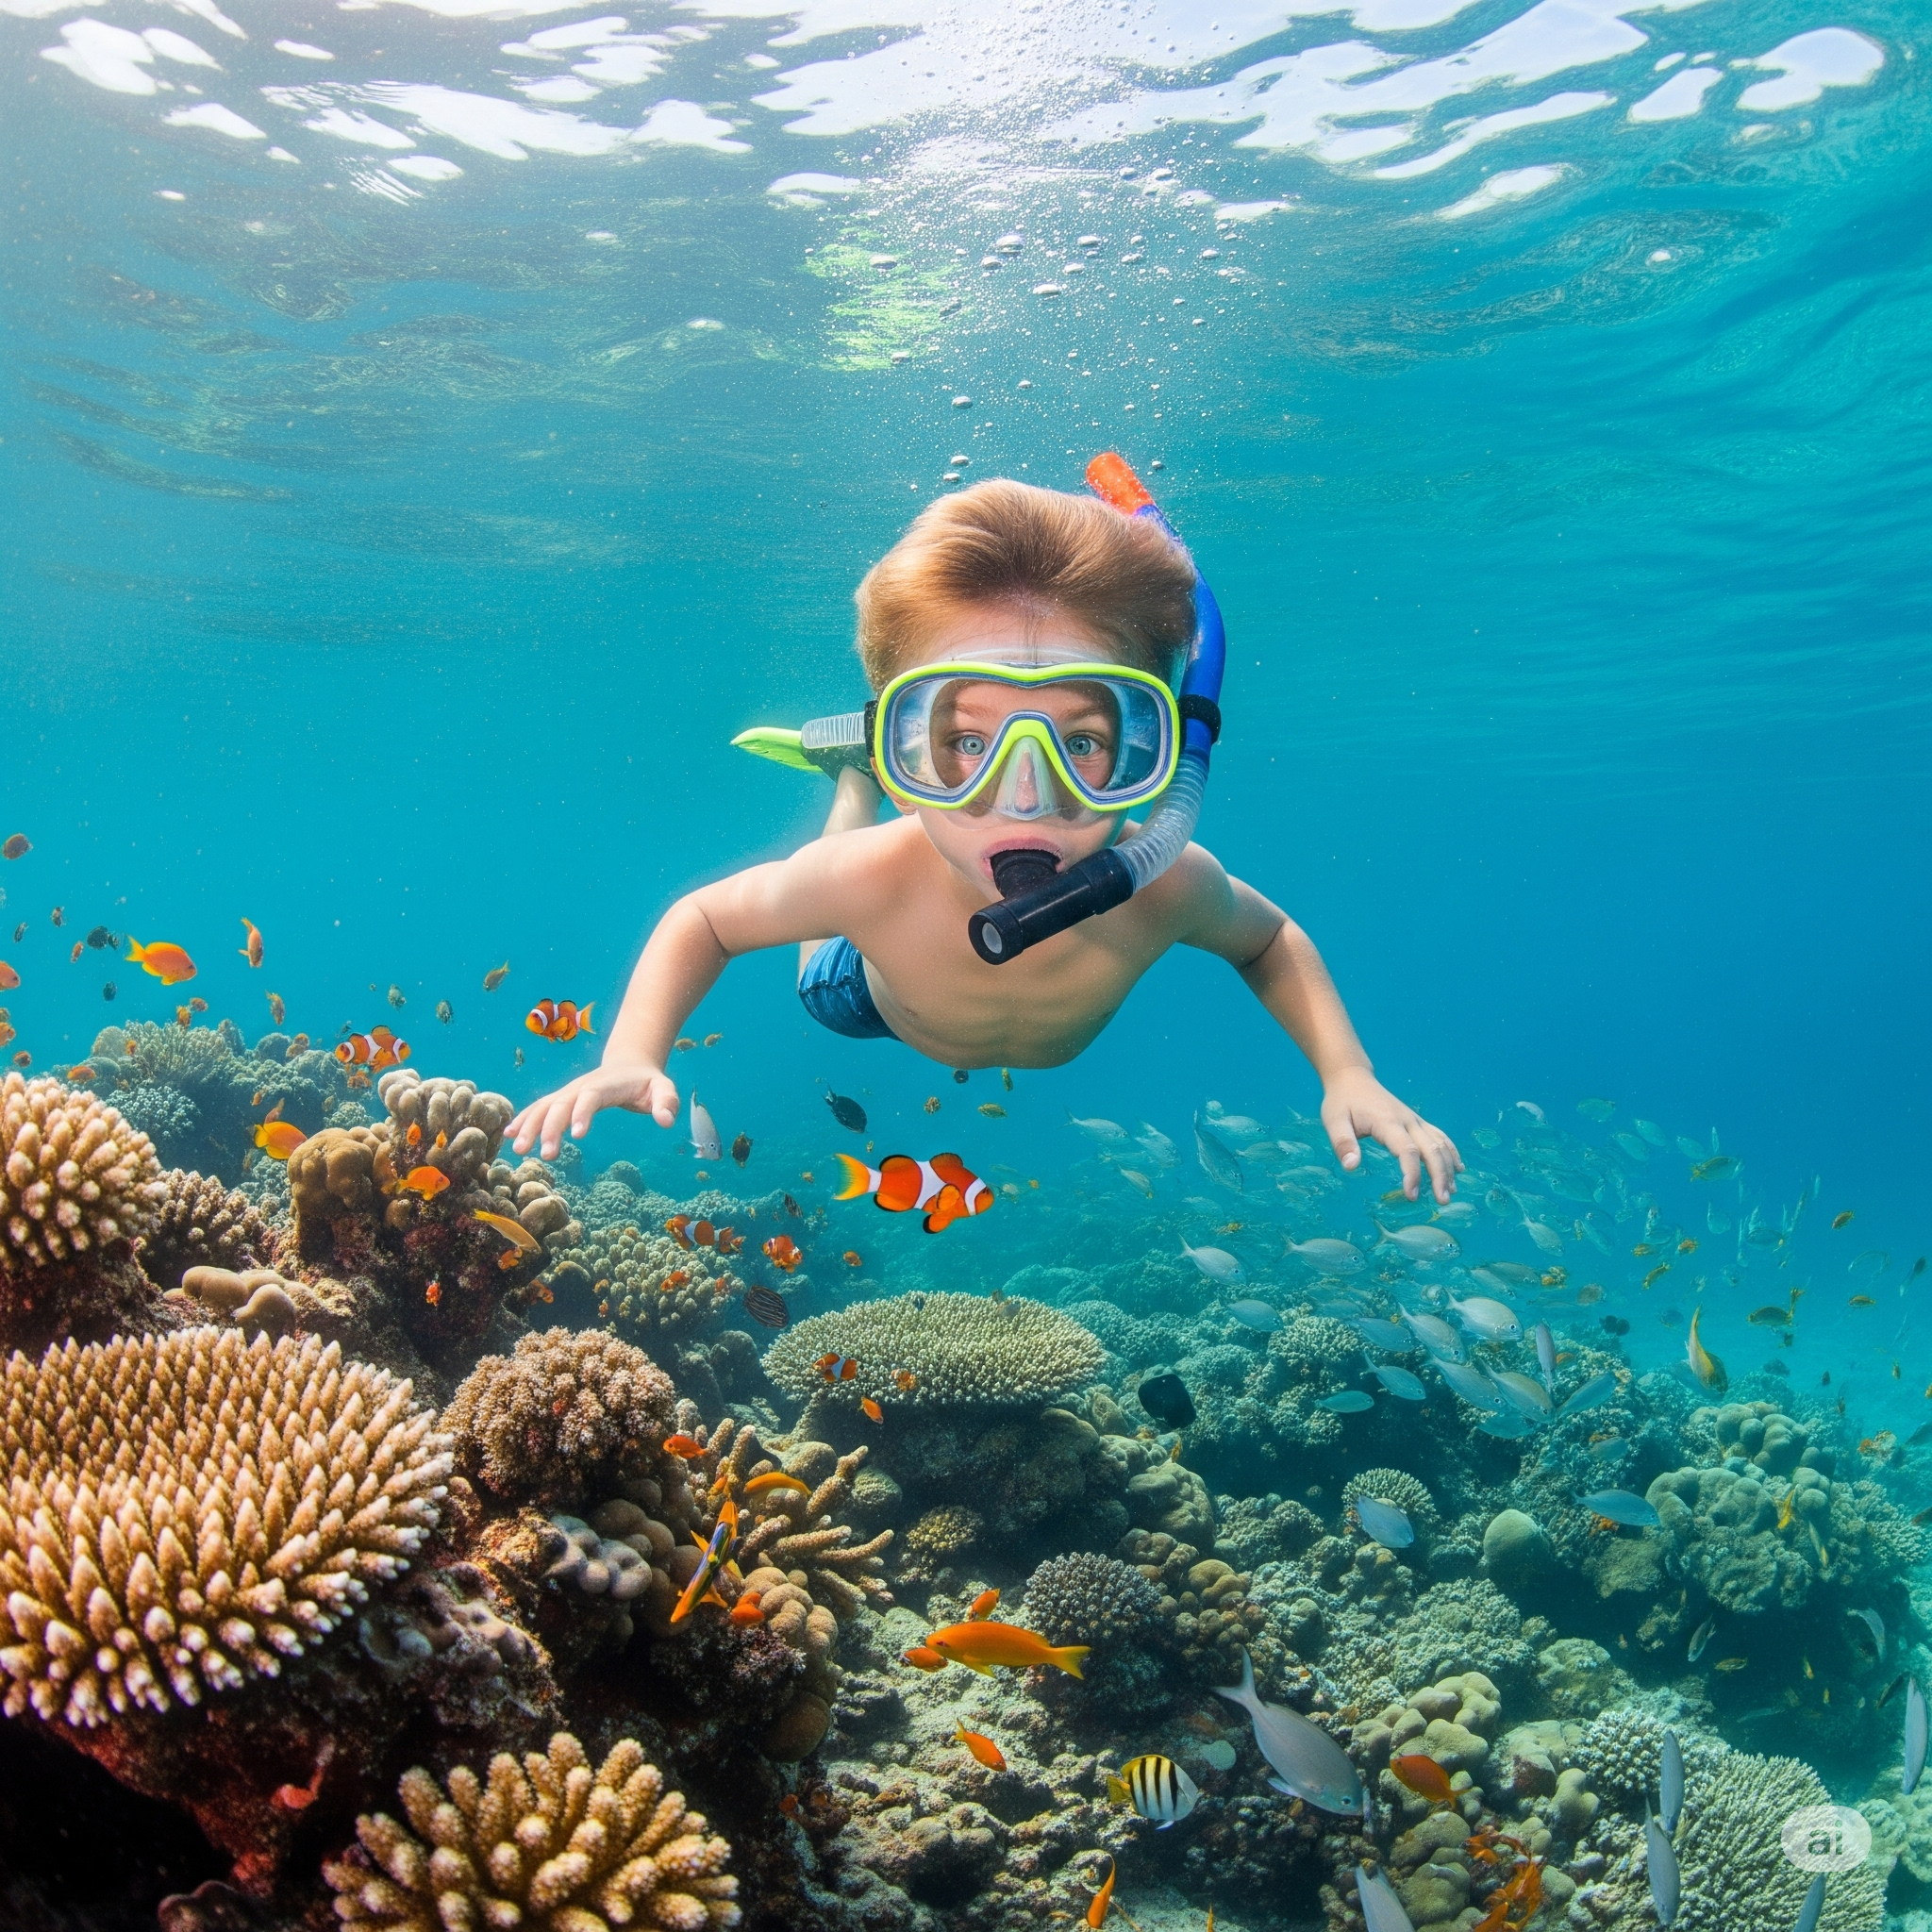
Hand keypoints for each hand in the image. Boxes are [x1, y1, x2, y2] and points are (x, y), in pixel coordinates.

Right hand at [505, 1061, 679, 1160]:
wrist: (629, 1064)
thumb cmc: (647, 1082)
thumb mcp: (664, 1089)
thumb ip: (667, 1102)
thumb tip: (666, 1121)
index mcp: (605, 1085)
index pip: (590, 1097)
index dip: (582, 1113)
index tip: (577, 1136)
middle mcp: (581, 1086)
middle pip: (561, 1104)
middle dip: (551, 1128)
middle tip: (547, 1156)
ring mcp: (568, 1092)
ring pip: (543, 1106)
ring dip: (530, 1126)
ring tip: (519, 1150)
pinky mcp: (561, 1098)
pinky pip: (538, 1107)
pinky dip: (523, 1119)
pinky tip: (509, 1136)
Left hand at [1320, 1068, 1462, 1204]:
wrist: (1352, 1078)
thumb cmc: (1342, 1101)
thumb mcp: (1333, 1120)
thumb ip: (1342, 1143)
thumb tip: (1351, 1167)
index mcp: (1387, 1121)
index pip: (1407, 1150)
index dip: (1413, 1173)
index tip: (1412, 1195)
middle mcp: (1407, 1120)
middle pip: (1432, 1149)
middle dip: (1440, 1176)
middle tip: (1441, 1201)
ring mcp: (1414, 1120)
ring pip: (1440, 1143)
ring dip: (1448, 1168)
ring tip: (1450, 1193)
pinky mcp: (1416, 1121)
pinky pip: (1439, 1136)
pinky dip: (1451, 1153)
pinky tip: (1457, 1169)